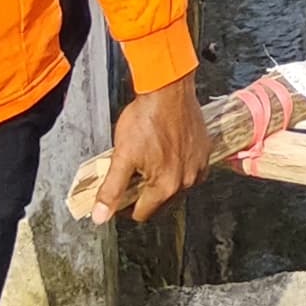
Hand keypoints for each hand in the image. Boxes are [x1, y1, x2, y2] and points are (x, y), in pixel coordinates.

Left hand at [84, 74, 207, 222]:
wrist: (169, 89)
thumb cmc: (147, 117)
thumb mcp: (122, 155)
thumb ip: (111, 189)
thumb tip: (100, 216)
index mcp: (166, 186)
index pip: (142, 213)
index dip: (126, 206)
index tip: (120, 192)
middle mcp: (186, 180)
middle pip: (160, 202)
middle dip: (145, 192)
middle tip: (133, 173)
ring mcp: (198, 166)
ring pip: (175, 186)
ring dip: (162, 179)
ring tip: (148, 159)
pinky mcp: (205, 152)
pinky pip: (189, 170)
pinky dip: (178, 166)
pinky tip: (166, 151)